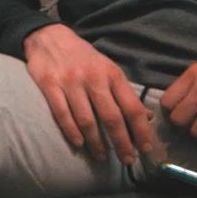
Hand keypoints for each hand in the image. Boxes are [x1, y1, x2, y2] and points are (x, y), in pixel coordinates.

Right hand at [21, 24, 157, 164]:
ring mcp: (71, 82)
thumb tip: (147, 118)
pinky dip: (71, 131)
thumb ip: (125, 94)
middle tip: (127, 160)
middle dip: (122, 142)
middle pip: (111, 117)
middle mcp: (94, 78)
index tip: (147, 149)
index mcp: (112, 74)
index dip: (141, 130)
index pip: (132, 107)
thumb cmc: (83, 57)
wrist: (49, 37)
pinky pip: (62, 113)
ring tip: (102, 157)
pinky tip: (79, 144)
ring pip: (87, 119)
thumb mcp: (108, 69)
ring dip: (96, 142)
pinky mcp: (50, 85)